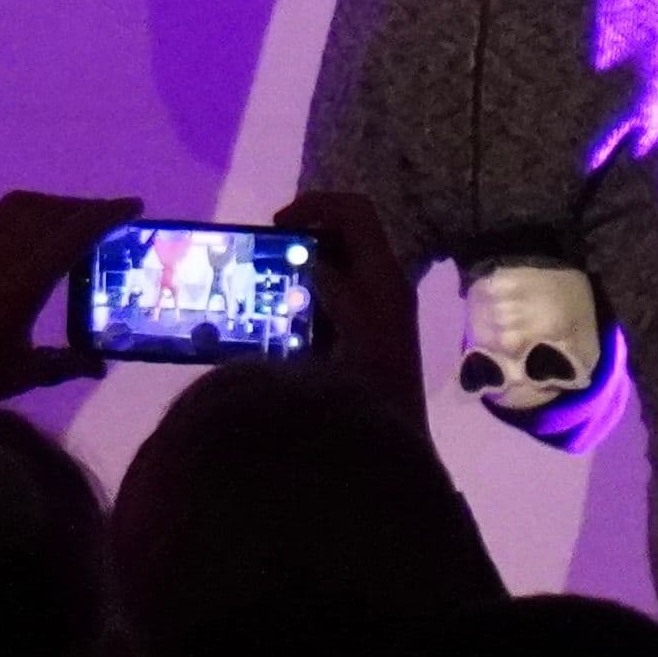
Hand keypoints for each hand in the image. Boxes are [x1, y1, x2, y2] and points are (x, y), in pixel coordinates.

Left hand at [0, 190, 139, 461]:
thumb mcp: (23, 373)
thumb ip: (66, 363)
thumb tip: (98, 365)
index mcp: (22, 281)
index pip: (73, 232)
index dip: (106, 213)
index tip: (132, 205)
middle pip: (45, 209)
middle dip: (78, 208)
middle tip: (101, 219)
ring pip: (12, 210)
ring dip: (44, 210)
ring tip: (62, 228)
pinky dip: (10, 226)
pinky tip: (13, 249)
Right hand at [273, 190, 423, 426]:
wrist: (388, 451)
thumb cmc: (371, 390)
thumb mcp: (352, 333)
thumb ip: (334, 290)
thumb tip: (314, 259)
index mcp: (384, 276)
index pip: (354, 211)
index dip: (316, 205)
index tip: (279, 227)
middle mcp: (386, 284)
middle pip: (345, 234)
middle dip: (305, 235)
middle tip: (269, 255)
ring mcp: (378, 308)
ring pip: (339, 263)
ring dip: (305, 264)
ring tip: (269, 284)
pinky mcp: (365, 330)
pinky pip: (336, 292)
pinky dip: (310, 291)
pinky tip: (283, 314)